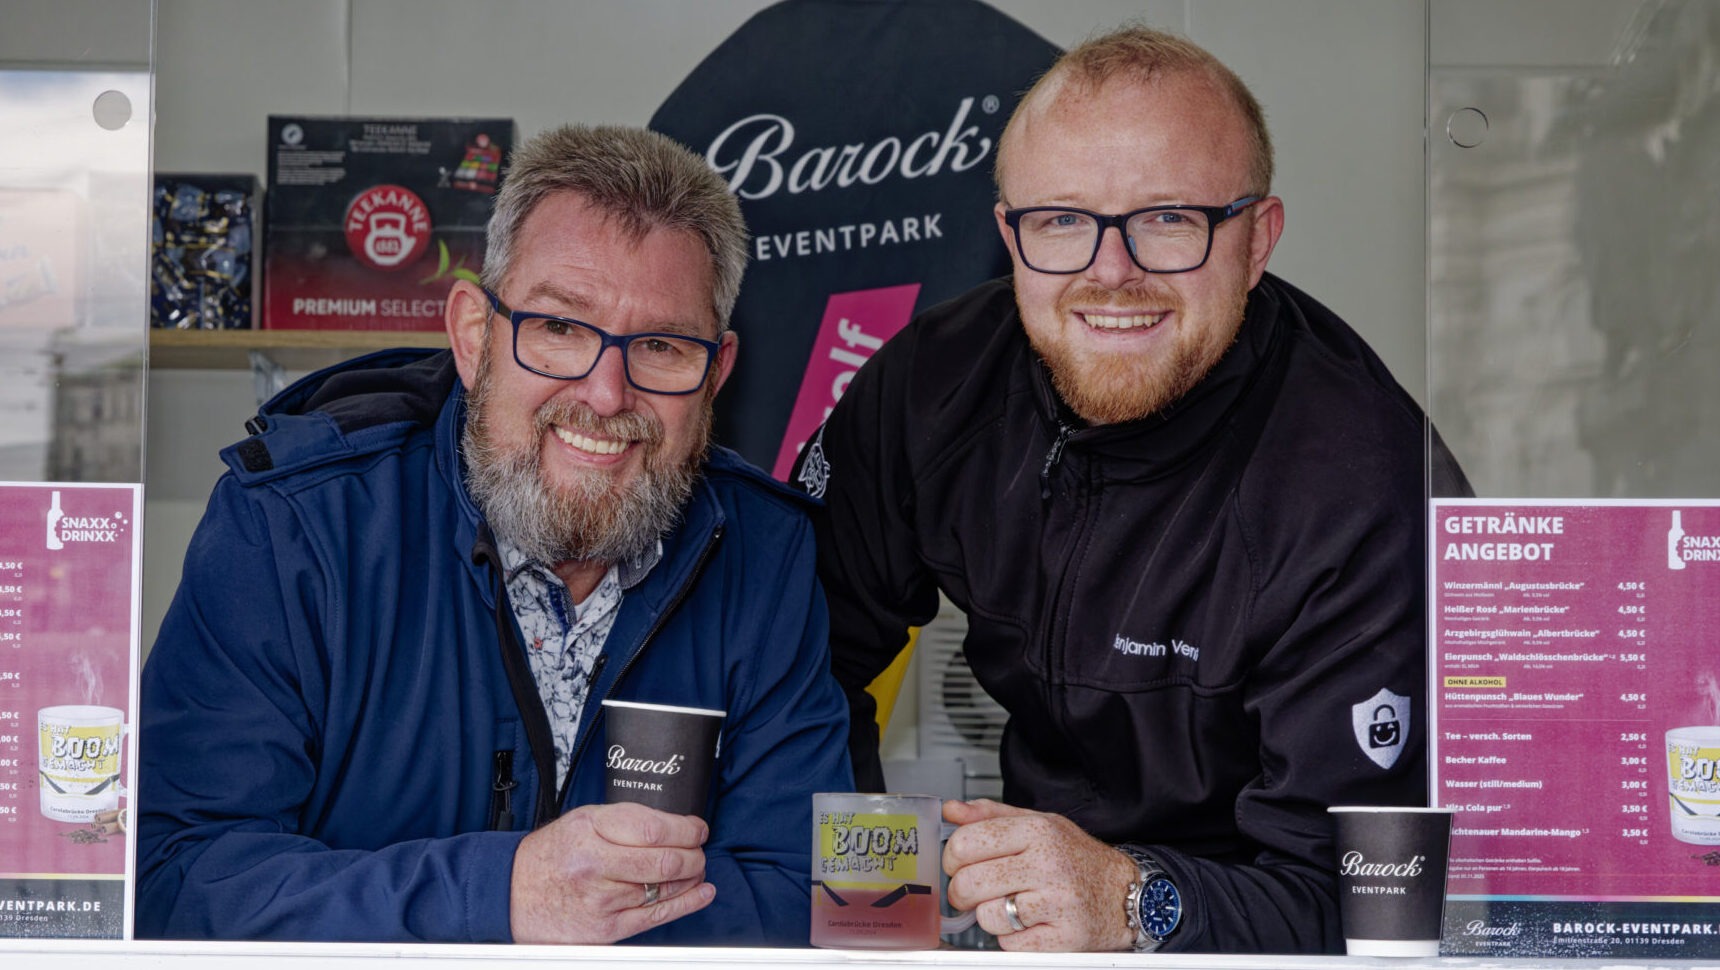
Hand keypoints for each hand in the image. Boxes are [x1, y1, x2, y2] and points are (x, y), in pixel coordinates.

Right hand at [509, 801, 714, 942]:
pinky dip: (686, 904)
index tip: (697, 828)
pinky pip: (656, 916)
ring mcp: (601, 901)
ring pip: (665, 888)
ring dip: (691, 877)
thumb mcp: (583, 820)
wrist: (512, 894)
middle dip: (693, 854)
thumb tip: (676, 824)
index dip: (687, 829)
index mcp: (589, 831)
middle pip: (666, 860)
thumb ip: (627, 819)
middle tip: (697, 850)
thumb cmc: (552, 855)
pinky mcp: (605, 929)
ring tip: (694, 868)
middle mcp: (594, 865)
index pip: (654, 828)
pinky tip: (701, 893)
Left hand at [942, 799, 1137, 950]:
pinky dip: (1011, 938)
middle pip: (970, 882)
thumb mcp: (1040, 823)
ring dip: (989, 917)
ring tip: (1009, 907)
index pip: (967, 842)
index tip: (957, 865)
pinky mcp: (1063, 937)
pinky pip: (1010, 944)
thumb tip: (952, 810)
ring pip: (987, 916)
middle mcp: (1048, 863)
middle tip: (970, 893)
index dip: (951, 858)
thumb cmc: (1077, 859)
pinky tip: (1028, 924)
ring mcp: (1056, 902)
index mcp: (1037, 830)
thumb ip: (992, 815)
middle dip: (961, 893)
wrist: (1125, 894)